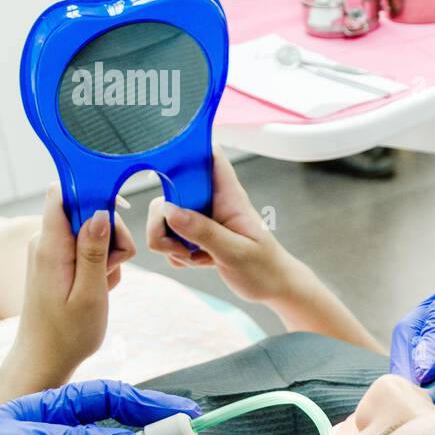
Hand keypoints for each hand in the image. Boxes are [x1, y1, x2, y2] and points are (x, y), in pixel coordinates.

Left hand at [3, 187, 135, 389]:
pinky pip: (88, 248)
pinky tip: (99, 287)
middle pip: (88, 212)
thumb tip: (100, 213)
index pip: (62, 192)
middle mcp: (46, 241)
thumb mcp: (90, 294)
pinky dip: (101, 264)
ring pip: (93, 231)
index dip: (91, 188)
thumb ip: (94, 251)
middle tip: (112, 269)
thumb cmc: (68, 333)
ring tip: (104, 285)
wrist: (45, 358)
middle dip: (112, 234)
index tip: (117, 205)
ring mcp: (51, 250)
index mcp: (50, 246)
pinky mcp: (58, 260)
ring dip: (109, 254)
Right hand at [146, 149, 296, 304]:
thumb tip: (170, 211)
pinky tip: (199, 262)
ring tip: (197, 257)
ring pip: (164, 219)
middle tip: (180, 244)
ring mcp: (201, 219)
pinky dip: (176, 255)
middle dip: (163, 221)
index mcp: (228, 196)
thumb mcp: (236, 252)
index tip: (163, 162)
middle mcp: (211, 202)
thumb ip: (205, 232)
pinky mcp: (194, 236)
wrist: (272, 287)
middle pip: (169, 191)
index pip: (209, 156)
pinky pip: (169, 240)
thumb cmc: (264, 267)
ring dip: (170, 243)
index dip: (186, 148)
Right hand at [390, 264, 434, 411]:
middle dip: (415, 364)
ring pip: (411, 354)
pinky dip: (422, 393)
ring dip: (415, 382)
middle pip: (415, 329)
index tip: (431, 373)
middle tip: (421, 399)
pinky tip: (432, 411)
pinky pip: (420, 374)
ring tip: (427, 409)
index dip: (432, 340)